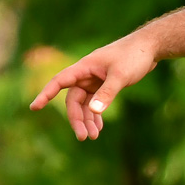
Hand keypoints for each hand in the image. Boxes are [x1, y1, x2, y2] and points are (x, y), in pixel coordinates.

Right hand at [29, 33, 159, 140]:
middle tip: (84, 137)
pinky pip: (94, 103)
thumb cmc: (134, 56)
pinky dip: (96, 115)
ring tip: (93, 136)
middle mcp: (86, 74)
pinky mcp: (104, 84)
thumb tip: (94, 111)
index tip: (34, 107)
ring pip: (84, 104)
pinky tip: (99, 127)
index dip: (46, 94)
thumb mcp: (120, 76)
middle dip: (77, 119)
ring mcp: (95, 80)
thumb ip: (107, 93)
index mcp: (84, 67)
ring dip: (87, 120)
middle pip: (73, 100)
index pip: (59, 81)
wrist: (150, 47)